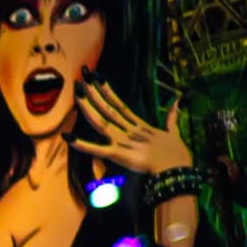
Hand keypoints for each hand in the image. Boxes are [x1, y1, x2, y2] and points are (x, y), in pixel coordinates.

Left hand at [75, 80, 192, 177]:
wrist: (177, 168)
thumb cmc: (176, 153)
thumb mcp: (172, 131)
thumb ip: (172, 116)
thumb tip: (179, 100)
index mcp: (139, 126)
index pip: (119, 105)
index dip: (108, 92)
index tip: (98, 78)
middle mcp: (128, 130)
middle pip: (107, 109)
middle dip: (94, 94)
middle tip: (81, 77)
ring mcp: (122, 141)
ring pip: (101, 122)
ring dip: (88, 109)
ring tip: (76, 95)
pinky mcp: (118, 155)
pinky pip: (96, 150)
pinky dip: (82, 145)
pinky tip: (67, 137)